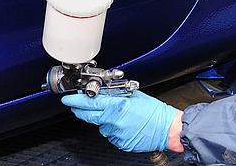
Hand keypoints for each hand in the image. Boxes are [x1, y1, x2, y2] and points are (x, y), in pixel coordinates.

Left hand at [61, 91, 179, 152]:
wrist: (167, 129)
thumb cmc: (154, 112)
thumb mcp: (133, 96)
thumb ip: (115, 95)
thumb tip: (101, 92)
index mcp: (117, 106)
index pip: (90, 102)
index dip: (76, 101)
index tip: (68, 100)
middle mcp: (113, 120)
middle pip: (89, 116)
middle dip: (82, 111)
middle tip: (77, 106)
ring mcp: (116, 133)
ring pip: (101, 125)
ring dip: (104, 120)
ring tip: (120, 115)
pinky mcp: (120, 143)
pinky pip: (111, 134)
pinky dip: (114, 129)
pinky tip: (125, 125)